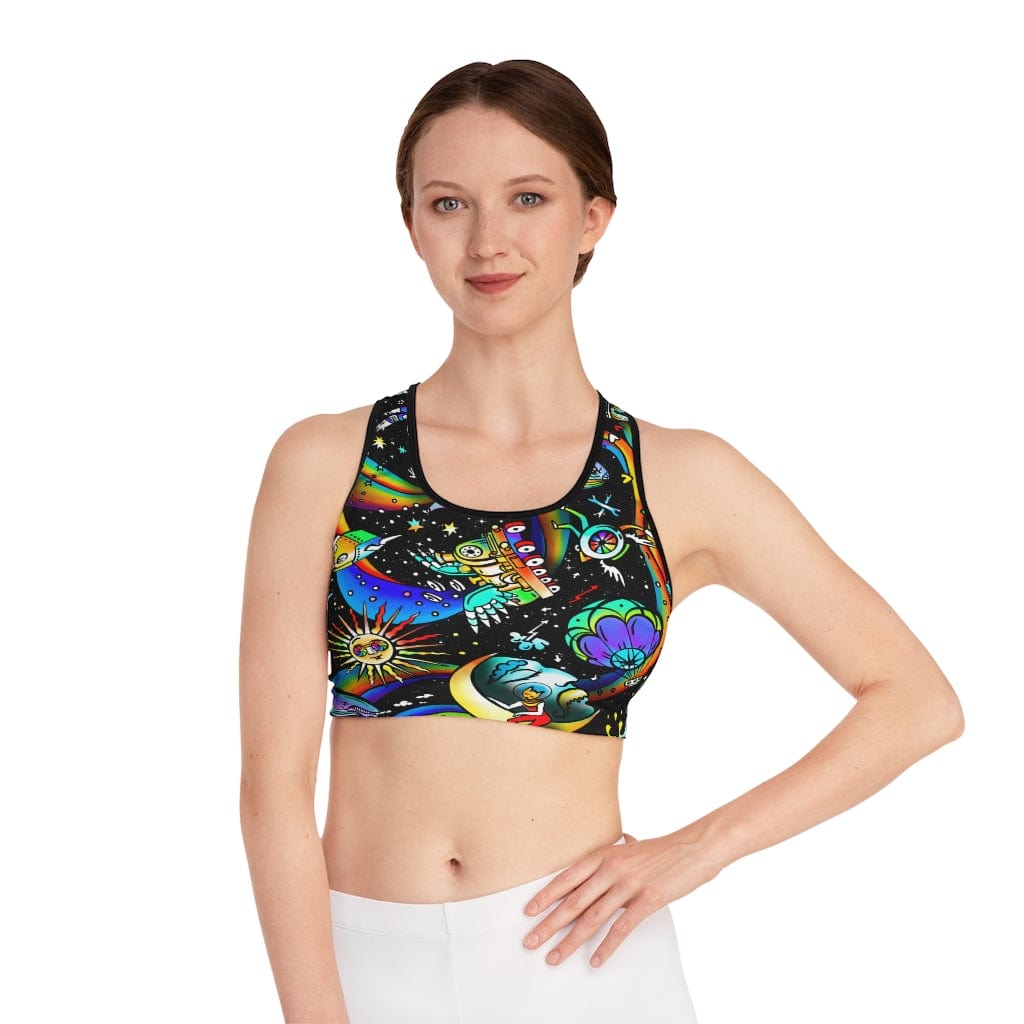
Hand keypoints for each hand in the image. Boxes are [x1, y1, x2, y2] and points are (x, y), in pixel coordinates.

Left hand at [521, 830, 713, 967]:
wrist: (695, 847)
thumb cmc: (665, 848)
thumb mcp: (635, 846)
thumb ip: (622, 848)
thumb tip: (621, 840)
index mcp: (604, 854)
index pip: (566, 878)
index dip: (545, 896)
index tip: (529, 911)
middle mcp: (611, 869)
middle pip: (573, 902)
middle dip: (549, 924)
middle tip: (531, 941)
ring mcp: (628, 885)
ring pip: (591, 918)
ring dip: (570, 941)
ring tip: (555, 957)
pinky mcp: (646, 901)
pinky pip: (621, 929)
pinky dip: (606, 947)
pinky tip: (595, 960)